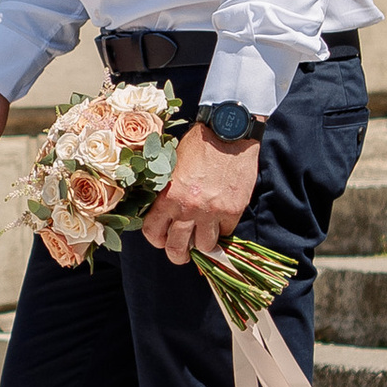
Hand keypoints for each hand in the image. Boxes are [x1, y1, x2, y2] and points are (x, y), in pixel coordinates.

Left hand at [142, 121, 258, 261]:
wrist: (228, 132)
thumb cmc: (198, 145)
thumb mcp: (171, 166)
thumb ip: (165, 191)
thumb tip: (161, 213)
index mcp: (167, 196)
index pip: (153, 233)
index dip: (157, 239)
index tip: (163, 237)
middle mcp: (187, 208)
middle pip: (176, 249)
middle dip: (178, 254)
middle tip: (183, 250)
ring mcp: (211, 211)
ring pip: (204, 246)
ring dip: (203, 242)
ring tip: (204, 234)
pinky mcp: (233, 210)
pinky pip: (226, 233)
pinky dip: (223, 230)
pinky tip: (221, 219)